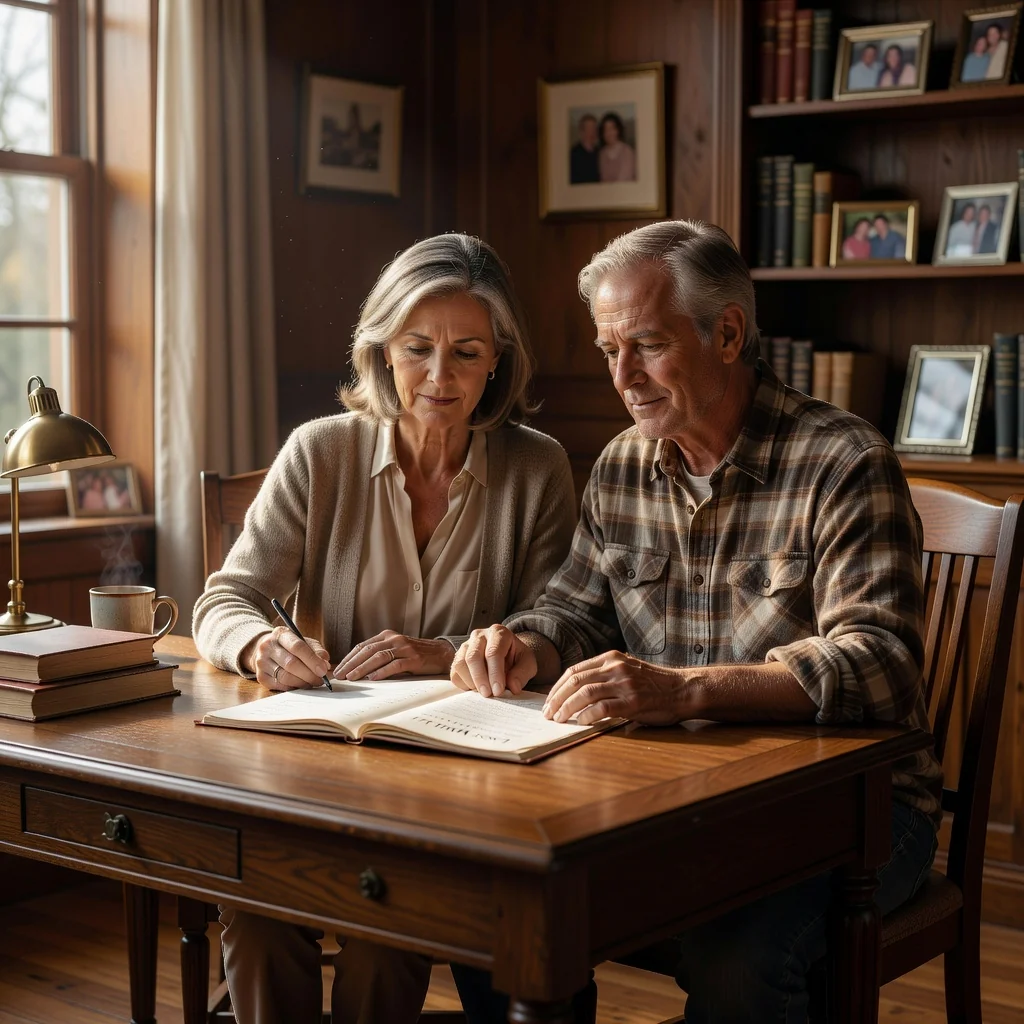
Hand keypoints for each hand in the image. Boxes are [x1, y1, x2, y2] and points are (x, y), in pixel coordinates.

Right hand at [251, 626, 330, 690]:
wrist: (266, 650)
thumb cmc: (290, 646)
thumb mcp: (304, 641)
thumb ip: (316, 650)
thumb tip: (325, 665)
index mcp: (281, 634)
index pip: (297, 647)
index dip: (312, 659)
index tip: (323, 670)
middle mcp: (267, 647)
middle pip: (290, 664)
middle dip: (309, 674)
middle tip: (321, 680)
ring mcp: (261, 662)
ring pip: (285, 677)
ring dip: (303, 682)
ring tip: (313, 682)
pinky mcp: (260, 677)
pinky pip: (280, 686)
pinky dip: (294, 687)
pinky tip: (301, 685)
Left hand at [333, 631, 455, 680]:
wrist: (441, 654)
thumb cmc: (415, 655)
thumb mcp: (396, 650)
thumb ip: (380, 655)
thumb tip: (356, 669)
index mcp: (387, 635)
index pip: (363, 646)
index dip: (349, 658)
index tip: (339, 669)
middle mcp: (394, 639)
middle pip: (368, 650)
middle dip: (352, 664)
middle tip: (340, 675)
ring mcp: (404, 648)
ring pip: (378, 657)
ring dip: (362, 668)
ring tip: (352, 678)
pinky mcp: (414, 658)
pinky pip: (395, 664)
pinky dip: (382, 672)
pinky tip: (372, 678)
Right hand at [450, 624, 536, 696]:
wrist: (506, 655)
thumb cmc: (516, 658)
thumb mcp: (527, 663)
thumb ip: (523, 673)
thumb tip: (513, 687)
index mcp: (498, 632)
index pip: (493, 652)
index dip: (495, 673)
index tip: (498, 691)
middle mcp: (479, 635)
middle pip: (473, 657)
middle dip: (480, 678)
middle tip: (488, 695)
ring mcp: (466, 646)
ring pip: (460, 664)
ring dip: (471, 682)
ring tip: (484, 693)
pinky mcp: (457, 658)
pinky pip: (455, 673)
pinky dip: (464, 684)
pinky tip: (477, 689)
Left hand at [543, 651, 683, 725]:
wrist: (683, 690)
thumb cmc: (653, 685)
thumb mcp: (626, 670)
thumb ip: (604, 675)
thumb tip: (575, 693)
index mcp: (611, 658)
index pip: (574, 670)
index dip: (557, 687)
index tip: (549, 701)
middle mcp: (615, 667)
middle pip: (575, 681)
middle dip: (557, 698)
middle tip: (548, 713)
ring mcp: (624, 683)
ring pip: (585, 693)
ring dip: (567, 708)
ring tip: (559, 719)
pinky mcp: (633, 701)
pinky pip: (602, 707)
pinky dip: (587, 715)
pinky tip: (580, 722)